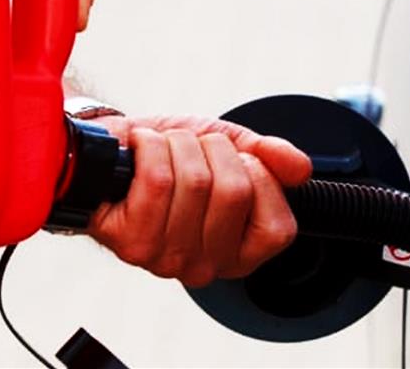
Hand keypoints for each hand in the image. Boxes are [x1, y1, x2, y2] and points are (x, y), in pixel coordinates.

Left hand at [87, 115, 311, 286]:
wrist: (109, 147)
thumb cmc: (167, 154)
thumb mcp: (225, 146)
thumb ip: (268, 156)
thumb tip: (300, 167)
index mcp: (236, 251)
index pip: (277, 226)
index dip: (258, 174)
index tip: (232, 159)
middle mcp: (204, 265)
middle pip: (234, 190)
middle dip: (210, 148)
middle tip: (189, 149)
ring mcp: (166, 259)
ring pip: (193, 179)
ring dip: (176, 143)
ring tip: (161, 149)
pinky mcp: (131, 242)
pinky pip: (157, 177)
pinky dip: (148, 144)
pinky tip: (138, 150)